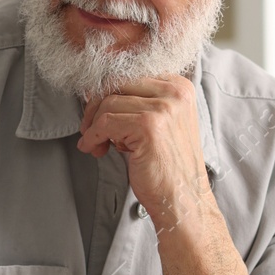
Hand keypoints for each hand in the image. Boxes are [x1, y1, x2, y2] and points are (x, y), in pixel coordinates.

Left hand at [76, 77, 210, 232]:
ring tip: (98, 145)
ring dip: (93, 126)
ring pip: (107, 103)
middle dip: (95, 107)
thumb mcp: (158, 123)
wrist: (182, 199)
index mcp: (179, 87)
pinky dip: (92, 136)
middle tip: (92, 131)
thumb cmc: (167, 166)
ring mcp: (163, 107)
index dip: (108, 95)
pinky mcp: (149, 125)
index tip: (99, 116)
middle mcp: (175, 92)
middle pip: (116, 83)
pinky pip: (105, 121)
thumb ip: (137, 103)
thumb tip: (96, 91)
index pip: (129, 74)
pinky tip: (94, 149)